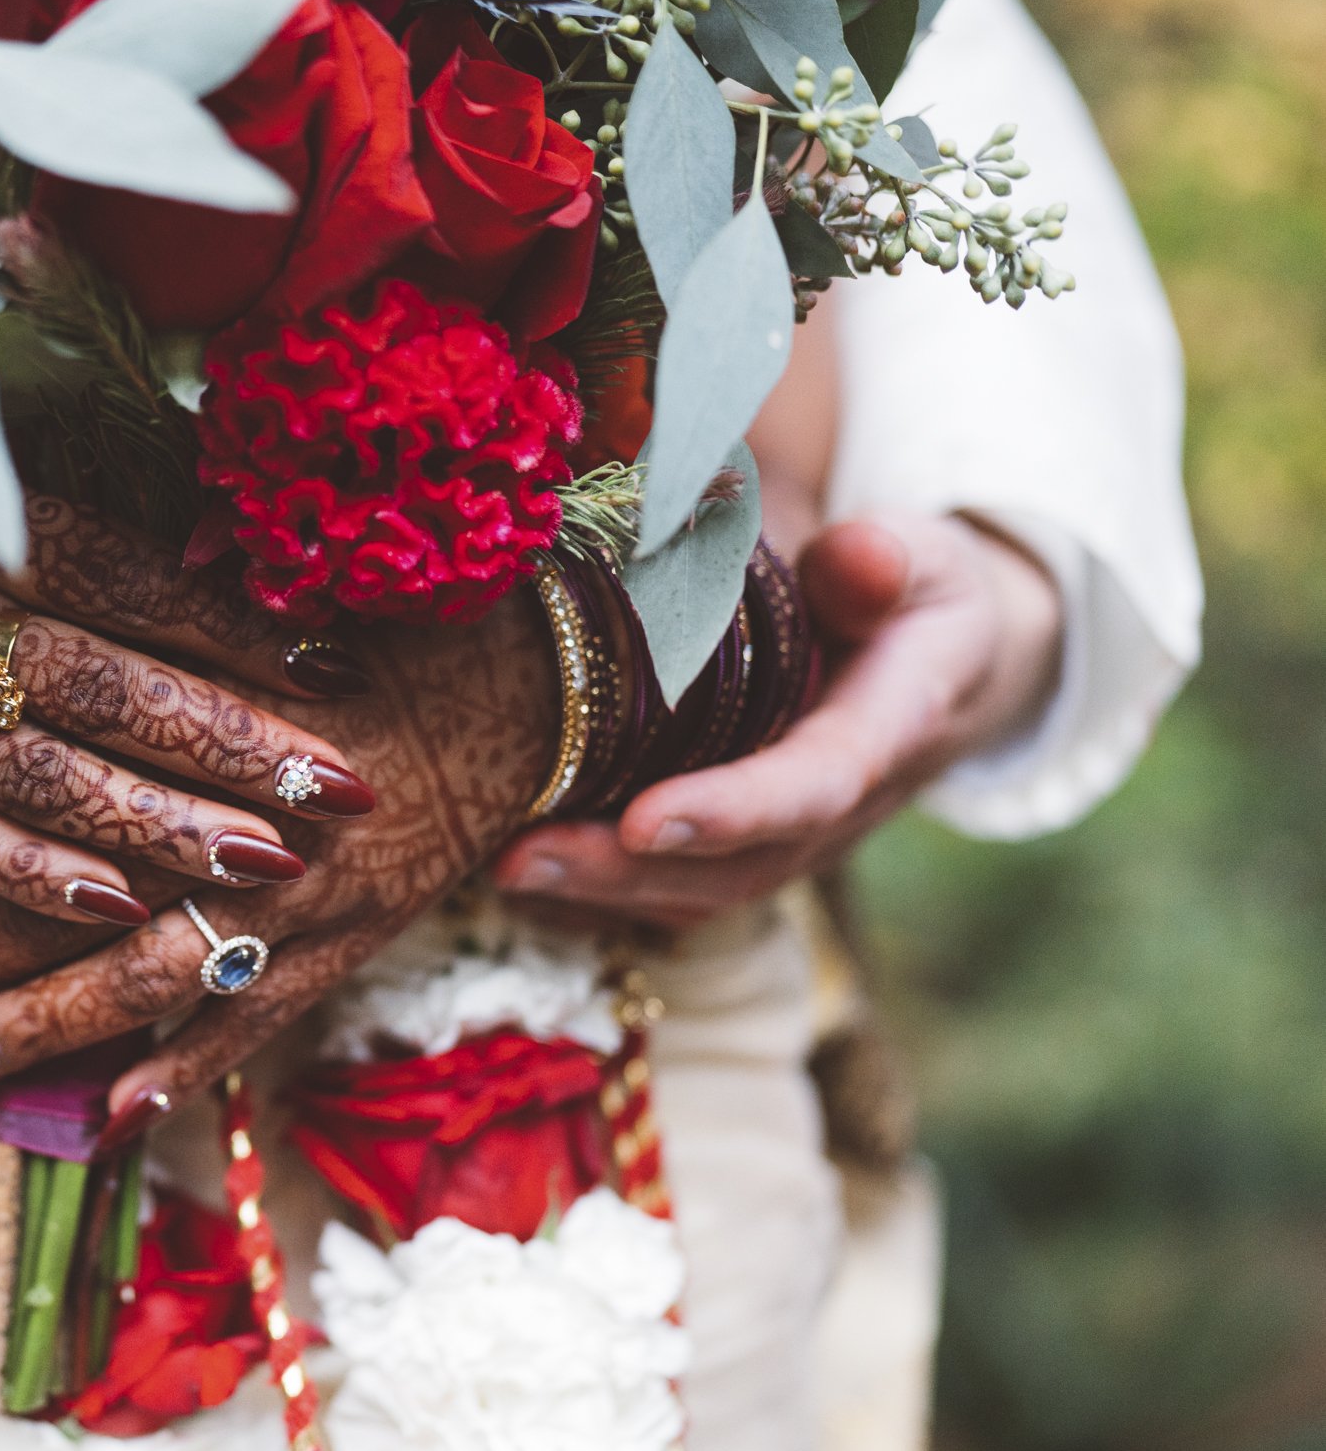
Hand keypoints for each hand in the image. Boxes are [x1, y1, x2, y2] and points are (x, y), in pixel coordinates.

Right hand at [0, 445, 384, 926]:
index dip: (235, 624)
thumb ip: (83, 469)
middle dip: (230, 745)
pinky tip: (125, 910)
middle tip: (343, 786)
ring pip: (41, 779)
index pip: (127, 580)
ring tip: (269, 866)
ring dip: (159, 828)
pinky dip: (35, 878)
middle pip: (101, 688)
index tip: (340, 667)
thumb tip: (231, 502)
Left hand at [0, 591, 559, 1136]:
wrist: (552, 683)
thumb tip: (53, 562)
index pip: (71, 793)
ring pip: (158, 986)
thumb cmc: (416, 611)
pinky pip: (263, 1024)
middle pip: (92, 910)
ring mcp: (314, 907)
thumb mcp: (301, 576)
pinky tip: (117, 1117)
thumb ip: (185, 593)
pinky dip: (191, 1070)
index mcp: (232, 735)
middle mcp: (261, 835)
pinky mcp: (357, 944)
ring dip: (51, 1031)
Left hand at [489, 513, 1063, 930]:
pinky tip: (525, 875)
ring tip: (504, 867)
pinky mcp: (756, 846)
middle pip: (740, 867)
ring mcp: (797, 840)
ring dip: (601, 893)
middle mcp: (842, 809)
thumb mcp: (925, 560)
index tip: (645, 823)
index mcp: (889, 731)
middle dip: (628, 873)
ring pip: (704, 891)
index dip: (734, 812)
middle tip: (521, 858)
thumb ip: (886, 562)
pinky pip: (682, 889)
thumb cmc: (919, 597)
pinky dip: (605, 895)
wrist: (948, 667)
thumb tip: (855, 555)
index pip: (815, 785)